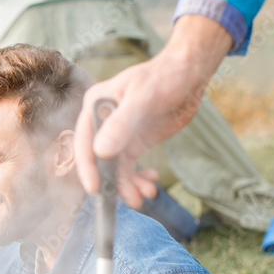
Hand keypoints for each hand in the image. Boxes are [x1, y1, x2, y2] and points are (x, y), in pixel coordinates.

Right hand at [75, 14, 230, 207]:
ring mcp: (117, 135)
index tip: (95, 189)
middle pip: (99, 161)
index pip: (84, 143)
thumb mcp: (142, 99)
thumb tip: (100, 152)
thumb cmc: (164, 77)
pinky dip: (138, 179)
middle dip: (113, 182)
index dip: (87, 168)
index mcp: (95, 108)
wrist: (189, 74)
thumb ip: (120, 124)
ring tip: (146, 194)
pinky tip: (151, 182)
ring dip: (128, 184)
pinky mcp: (133, 143)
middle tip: (131, 199)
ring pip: (115, 168)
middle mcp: (102, 123)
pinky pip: (129, 167)